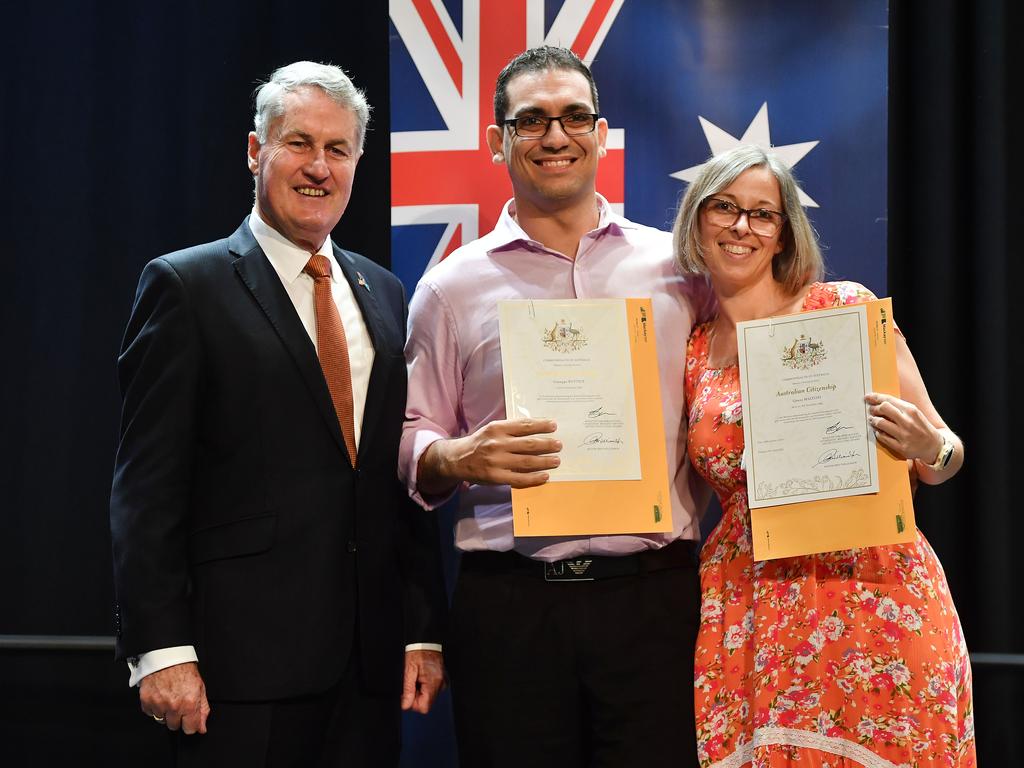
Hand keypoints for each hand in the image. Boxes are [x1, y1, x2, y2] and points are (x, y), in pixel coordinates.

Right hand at [139, 662, 209, 734]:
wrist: (167, 656)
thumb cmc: (184, 669)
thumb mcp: (200, 687)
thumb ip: (202, 709)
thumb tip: (202, 727)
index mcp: (189, 703)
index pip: (190, 729)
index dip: (190, 724)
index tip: (189, 719)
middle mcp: (173, 706)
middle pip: (174, 726)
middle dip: (177, 718)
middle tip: (178, 704)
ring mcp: (159, 704)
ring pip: (161, 720)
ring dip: (165, 712)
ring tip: (169, 698)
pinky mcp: (146, 701)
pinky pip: (150, 713)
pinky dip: (154, 707)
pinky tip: (160, 696)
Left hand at [401, 649, 444, 713]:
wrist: (426, 642)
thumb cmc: (417, 653)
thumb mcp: (409, 670)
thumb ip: (408, 689)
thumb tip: (406, 705)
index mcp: (433, 682)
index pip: (424, 707)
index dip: (414, 704)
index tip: (408, 694)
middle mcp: (441, 685)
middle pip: (427, 703)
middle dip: (416, 696)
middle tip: (412, 682)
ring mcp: (443, 683)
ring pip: (429, 697)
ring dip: (420, 691)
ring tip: (417, 678)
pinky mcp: (442, 680)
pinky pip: (432, 690)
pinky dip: (425, 687)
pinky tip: (422, 677)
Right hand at [419, 418, 560, 493]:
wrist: (458, 459)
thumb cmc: (480, 443)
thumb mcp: (492, 429)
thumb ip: (510, 429)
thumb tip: (536, 429)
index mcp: (497, 429)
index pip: (524, 425)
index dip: (541, 425)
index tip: (554, 426)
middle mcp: (498, 444)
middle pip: (529, 444)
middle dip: (547, 444)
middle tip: (559, 445)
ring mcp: (497, 462)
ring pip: (527, 461)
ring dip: (545, 461)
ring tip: (556, 460)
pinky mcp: (497, 477)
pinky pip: (520, 478)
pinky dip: (534, 478)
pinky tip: (545, 476)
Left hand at [865, 393, 942, 463]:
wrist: (935, 446)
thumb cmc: (922, 428)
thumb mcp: (914, 414)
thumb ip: (899, 408)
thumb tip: (880, 402)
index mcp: (912, 411)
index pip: (889, 400)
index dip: (876, 398)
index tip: (868, 397)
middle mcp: (908, 422)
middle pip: (883, 409)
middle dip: (874, 409)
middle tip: (871, 410)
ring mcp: (904, 435)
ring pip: (880, 423)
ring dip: (874, 421)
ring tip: (873, 420)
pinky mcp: (901, 447)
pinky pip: (882, 437)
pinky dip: (878, 433)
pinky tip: (879, 431)